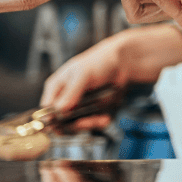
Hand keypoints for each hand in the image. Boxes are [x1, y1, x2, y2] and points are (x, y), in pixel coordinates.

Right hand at [41, 25, 181, 127]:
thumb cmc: (110, 56)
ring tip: (101, 120)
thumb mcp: (88, 71)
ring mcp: (82, 100)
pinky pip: (91, 122)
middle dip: (74, 125)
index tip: (68, 125)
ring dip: (86, 125)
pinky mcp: (97, 106)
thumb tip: (58, 111)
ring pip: (76, 125)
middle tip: (92, 124)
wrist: (136, 55)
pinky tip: (105, 118)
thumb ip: (73, 90)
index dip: (54, 121)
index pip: (45, 110)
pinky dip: (97, 122)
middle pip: (60, 121)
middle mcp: (67, 92)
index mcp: (58, 83)